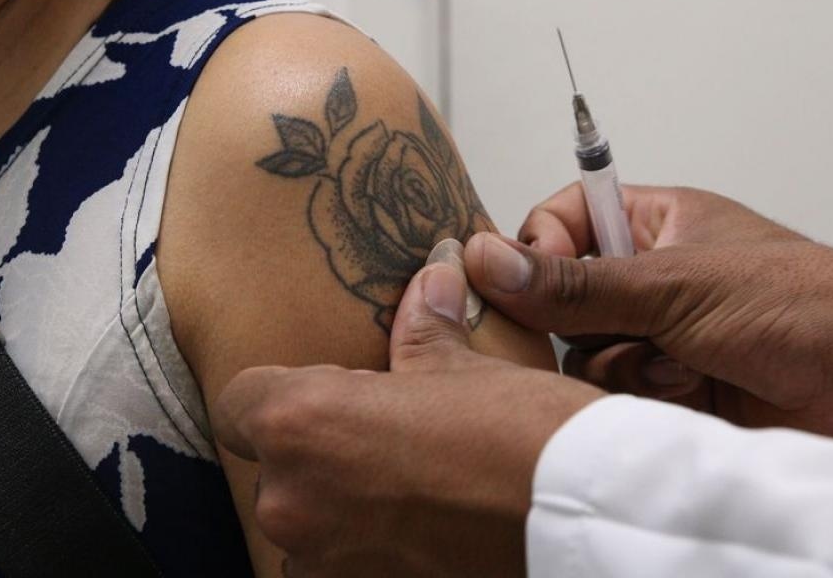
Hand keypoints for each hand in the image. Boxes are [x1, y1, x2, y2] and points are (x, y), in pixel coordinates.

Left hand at [213, 260, 601, 577]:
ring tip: (413, 489)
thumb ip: (424, 334)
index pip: (238, 400)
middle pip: (272, 466)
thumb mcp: (469, 373)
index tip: (319, 391)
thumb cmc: (528, 444)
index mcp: (303, 423)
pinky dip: (369, 550)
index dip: (278, 392)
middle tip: (384, 439)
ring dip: (341, 507)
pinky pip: (341, 566)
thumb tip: (430, 283)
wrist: (594, 523)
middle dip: (317, 452)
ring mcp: (325, 565)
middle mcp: (294, 502)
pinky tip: (424, 526)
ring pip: (305, 524)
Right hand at [465, 184, 832, 462]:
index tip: (529, 278)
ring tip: (677, 360)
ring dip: (622, 362)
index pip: (562, 219)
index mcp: (655, 223)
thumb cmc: (803, 302)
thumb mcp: (674, 283)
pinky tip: (692, 388)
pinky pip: (616, 393)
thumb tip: (491, 260)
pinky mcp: (673, 387)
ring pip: (584, 352)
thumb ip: (575, 283)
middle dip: (586, 320)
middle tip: (619, 325)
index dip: (538, 247)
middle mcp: (653, 276)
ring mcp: (663, 334)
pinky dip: (645, 394)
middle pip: (563, 295)